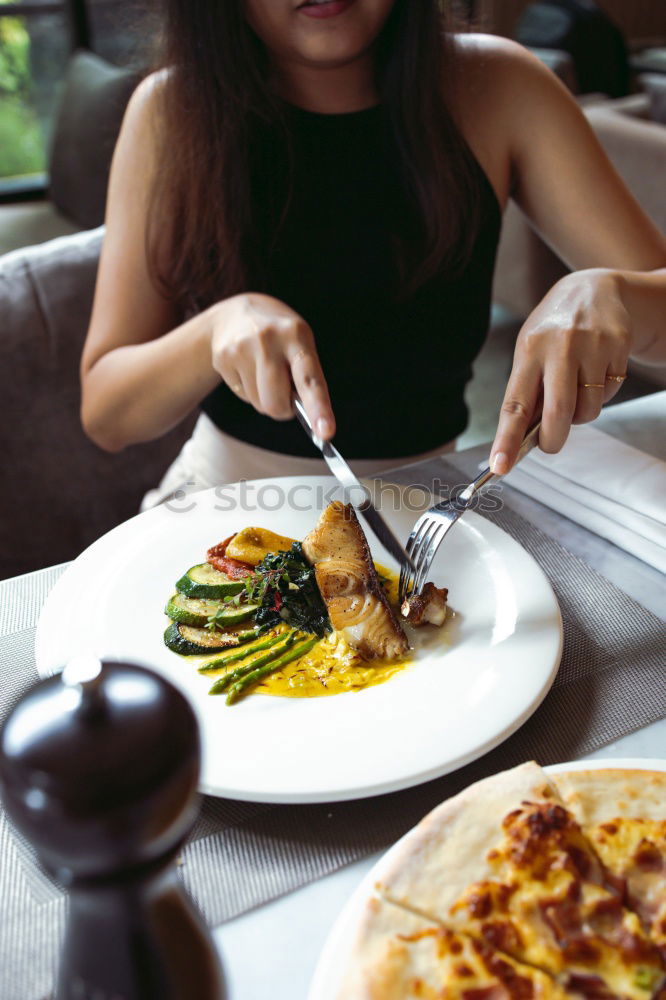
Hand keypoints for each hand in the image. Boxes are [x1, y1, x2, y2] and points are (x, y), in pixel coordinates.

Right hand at [210, 292, 334, 438]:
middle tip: (285, 396)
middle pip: (276, 403)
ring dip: (265, 399)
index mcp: (296, 334)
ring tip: (263, 373)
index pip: (309, 379)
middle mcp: (267, 339)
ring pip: (259, 404)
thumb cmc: (278, 337)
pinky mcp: (222, 358)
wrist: (234, 314)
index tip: (326, 433)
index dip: (319, 408)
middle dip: (283, 410)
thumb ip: (305, 376)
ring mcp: (241, 348)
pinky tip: (247, 370)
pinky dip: (248, 391)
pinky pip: (242, 396)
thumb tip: (308, 418)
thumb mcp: (299, 342)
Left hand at [490, 270, 630, 473]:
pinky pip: (609, 393)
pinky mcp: (618, 347)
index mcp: (529, 350)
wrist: (595, 289)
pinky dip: (601, 395)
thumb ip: (528, 390)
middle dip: (553, 439)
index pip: (514, 404)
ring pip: (588, 409)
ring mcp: (592, 346)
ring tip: (576, 392)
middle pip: (558, 413)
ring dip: (581, 415)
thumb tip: (522, 439)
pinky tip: (596, 373)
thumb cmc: (554, 330)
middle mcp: (560, 347)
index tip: (499, 466)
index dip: (507, 439)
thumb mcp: (531, 350)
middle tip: (549, 445)